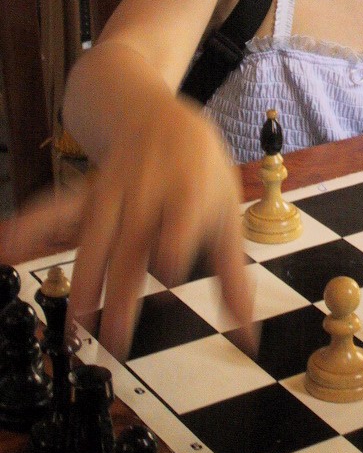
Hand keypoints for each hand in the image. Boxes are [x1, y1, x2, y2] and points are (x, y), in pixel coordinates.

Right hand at [0, 97, 252, 360]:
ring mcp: (114, 189)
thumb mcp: (226, 212)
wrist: (161, 115)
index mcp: (188, 189)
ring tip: (74, 323)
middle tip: (112, 337)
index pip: (182, 216)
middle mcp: (149, 189)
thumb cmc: (201, 172)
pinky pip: (58, 206)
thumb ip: (233, 275)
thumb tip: (249, 336)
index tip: (171, 267)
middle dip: (120, 287)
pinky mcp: (89, 191)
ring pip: (96, 233)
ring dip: (82, 277)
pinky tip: (5, 246)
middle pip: (133, 239)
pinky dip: (30, 224)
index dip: (176, 237)